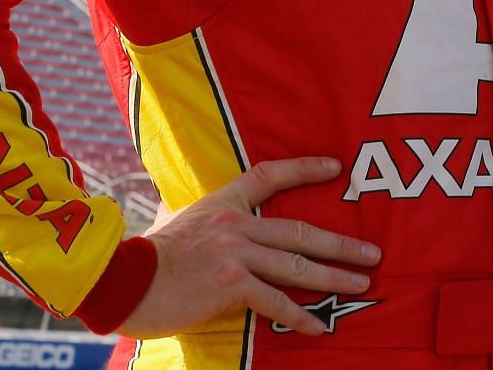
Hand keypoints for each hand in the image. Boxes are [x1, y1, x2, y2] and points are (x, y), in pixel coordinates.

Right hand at [118, 156, 379, 338]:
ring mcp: (235, 253)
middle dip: (342, 243)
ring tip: (362, 282)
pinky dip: (299, 316)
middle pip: (301, 230)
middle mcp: (235, 223)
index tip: (335, 167)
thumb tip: (198, 216)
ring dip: (334, 276)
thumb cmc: (144, 257)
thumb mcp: (174, 222)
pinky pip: (275, 301)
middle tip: (372, 252)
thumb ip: (199, 219)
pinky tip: (318, 326)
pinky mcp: (231, 284)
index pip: (269, 175)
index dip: (304, 168)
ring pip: (297, 264)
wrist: (120, 279)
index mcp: (223, 203)